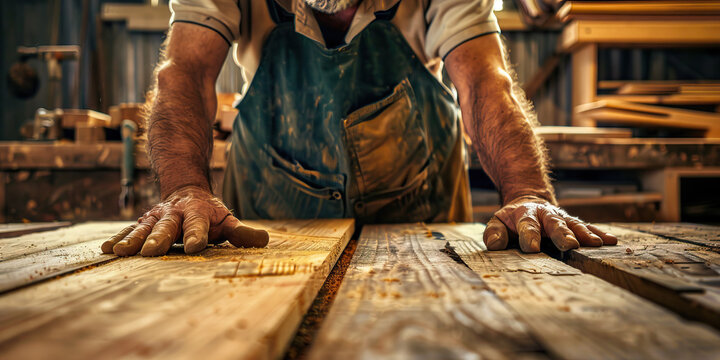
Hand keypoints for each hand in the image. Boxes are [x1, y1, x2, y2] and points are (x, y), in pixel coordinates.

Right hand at [102, 186, 268, 255]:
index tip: (197, 246)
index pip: (199, 225)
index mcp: (197, 213)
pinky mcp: (142, 223)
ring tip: (121, 252)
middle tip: (152, 251)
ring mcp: (155, 218)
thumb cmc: (209, 214)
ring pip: (143, 228)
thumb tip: (265, 241)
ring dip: (132, 240)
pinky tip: (106, 250)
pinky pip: (127, 231)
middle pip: (166, 227)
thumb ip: (242, 233)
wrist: (184, 191)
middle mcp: (174, 215)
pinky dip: (117, 239)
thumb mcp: (227, 220)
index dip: (198, 235)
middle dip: (159, 238)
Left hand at [483, 195, 616, 252]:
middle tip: (570, 245)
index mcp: (524, 215)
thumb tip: (495, 245)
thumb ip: (494, 233)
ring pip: (574, 225)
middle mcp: (546, 215)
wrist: (529, 201)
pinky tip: (611, 241)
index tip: (533, 248)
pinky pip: (588, 227)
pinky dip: (599, 233)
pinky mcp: (573, 223)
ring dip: (584, 234)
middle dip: (562, 234)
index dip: (529, 236)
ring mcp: (562, 218)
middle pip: (554, 223)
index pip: (526, 225)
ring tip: (595, 244)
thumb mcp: (497, 222)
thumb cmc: (512, 220)